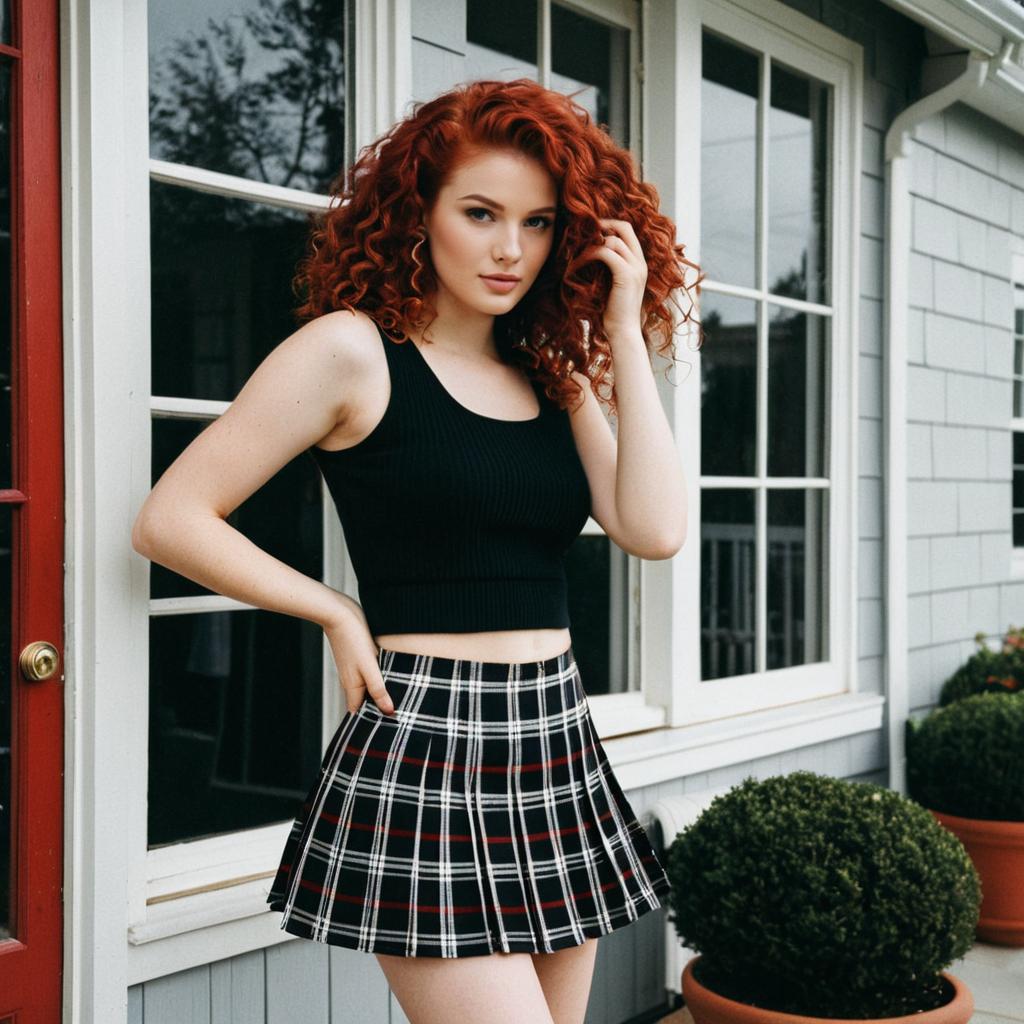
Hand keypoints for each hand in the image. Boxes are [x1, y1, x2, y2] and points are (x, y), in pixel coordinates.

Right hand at [320, 595, 394, 716]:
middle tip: (398, 717)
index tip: (387, 730)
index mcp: (353, 686)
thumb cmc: (353, 639)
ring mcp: (353, 668)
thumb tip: (388, 711)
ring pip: (367, 687)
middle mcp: (351, 680)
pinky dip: (378, 678)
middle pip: (364, 701)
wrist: (339, 612)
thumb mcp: (369, 666)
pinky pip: (368, 673)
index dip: (371, 722)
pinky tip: (390, 675)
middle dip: (377, 709)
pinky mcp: (357, 656)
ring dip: (379, 693)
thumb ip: (378, 688)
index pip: (359, 713)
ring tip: (398, 698)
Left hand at [584, 217, 647, 339]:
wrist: (624, 333)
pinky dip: (588, 255)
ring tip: (575, 257)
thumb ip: (607, 270)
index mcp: (639, 264)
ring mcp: (636, 268)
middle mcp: (640, 262)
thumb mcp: (612, 286)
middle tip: (583, 231)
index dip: (609, 226)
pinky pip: (605, 253)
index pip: (628, 231)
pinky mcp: (626, 275)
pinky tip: (576, 266)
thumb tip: (590, 256)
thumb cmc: (614, 314)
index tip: (591, 232)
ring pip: (612, 240)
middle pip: (624, 227)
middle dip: (603, 224)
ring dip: (590, 245)